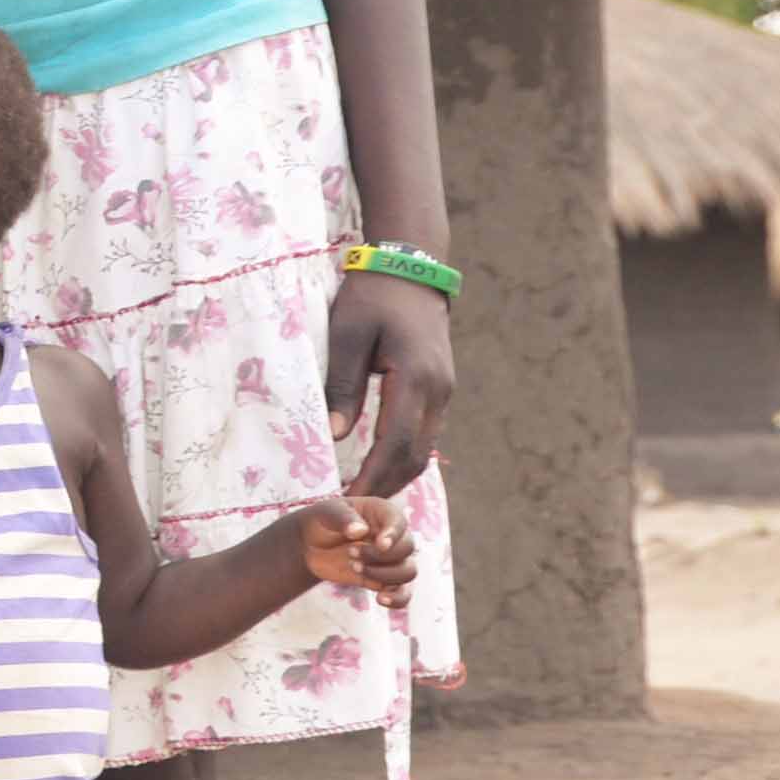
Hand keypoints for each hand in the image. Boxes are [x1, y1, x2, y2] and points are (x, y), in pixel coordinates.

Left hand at [295, 491, 415, 599]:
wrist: (310, 544)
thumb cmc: (322, 521)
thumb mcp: (326, 512)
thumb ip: (342, 518)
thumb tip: (359, 531)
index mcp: (383, 514)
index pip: (399, 523)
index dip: (393, 535)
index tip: (380, 545)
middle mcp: (393, 537)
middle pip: (407, 549)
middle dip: (379, 555)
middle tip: (351, 552)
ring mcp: (391, 560)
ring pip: (408, 571)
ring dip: (383, 574)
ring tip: (355, 567)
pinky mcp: (384, 580)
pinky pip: (403, 593)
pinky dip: (397, 599)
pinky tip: (380, 599)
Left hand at [327, 269, 454, 500]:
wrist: (412, 271)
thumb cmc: (371, 298)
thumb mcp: (347, 336)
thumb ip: (342, 385)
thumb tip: (334, 436)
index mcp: (415, 378)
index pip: (395, 442)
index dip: (372, 476)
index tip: (348, 499)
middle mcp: (438, 391)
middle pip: (415, 455)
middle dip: (385, 485)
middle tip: (353, 509)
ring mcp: (444, 392)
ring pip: (425, 448)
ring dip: (397, 475)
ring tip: (364, 495)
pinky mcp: (441, 389)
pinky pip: (426, 434)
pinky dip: (405, 456)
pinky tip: (380, 467)